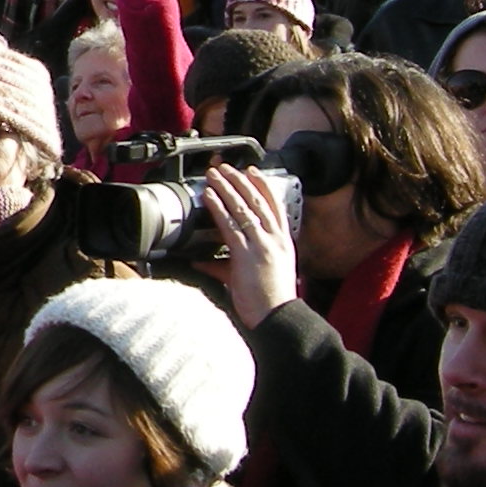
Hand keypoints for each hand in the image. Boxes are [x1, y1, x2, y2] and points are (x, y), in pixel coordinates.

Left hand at [203, 154, 301, 331]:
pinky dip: (219, 208)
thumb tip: (202, 262)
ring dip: (227, 188)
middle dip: (241, 181)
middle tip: (226, 167)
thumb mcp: (254, 277)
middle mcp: (275, 240)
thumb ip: (226, 266)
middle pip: (258, 201)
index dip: (263, 186)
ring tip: (214, 174)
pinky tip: (210, 196)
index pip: (275, 206)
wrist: (277, 319)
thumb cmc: (268, 302)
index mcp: (283, 243)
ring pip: (243, 209)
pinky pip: (231, 226)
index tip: (253, 172)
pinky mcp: (247, 255)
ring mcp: (262, 246)